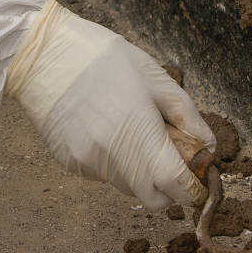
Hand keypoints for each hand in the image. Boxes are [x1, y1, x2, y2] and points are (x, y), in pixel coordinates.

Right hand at [6, 0, 210, 206]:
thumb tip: (208, 147)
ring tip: (130, 131)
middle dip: (167, 187)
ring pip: (126, 186)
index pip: (175, 186)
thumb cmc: (103, 58)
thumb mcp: (154, 76)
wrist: (43, 54)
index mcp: (139, 133)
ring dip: (138, 171)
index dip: (192, 189)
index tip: (197, 179)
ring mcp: (88, 163)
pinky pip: (102, 174)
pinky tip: (103, 127)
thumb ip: (186, 115)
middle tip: (167, 157)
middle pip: (152, 198)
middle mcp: (112, 157)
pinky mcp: (69, 163)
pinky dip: (112, 161)